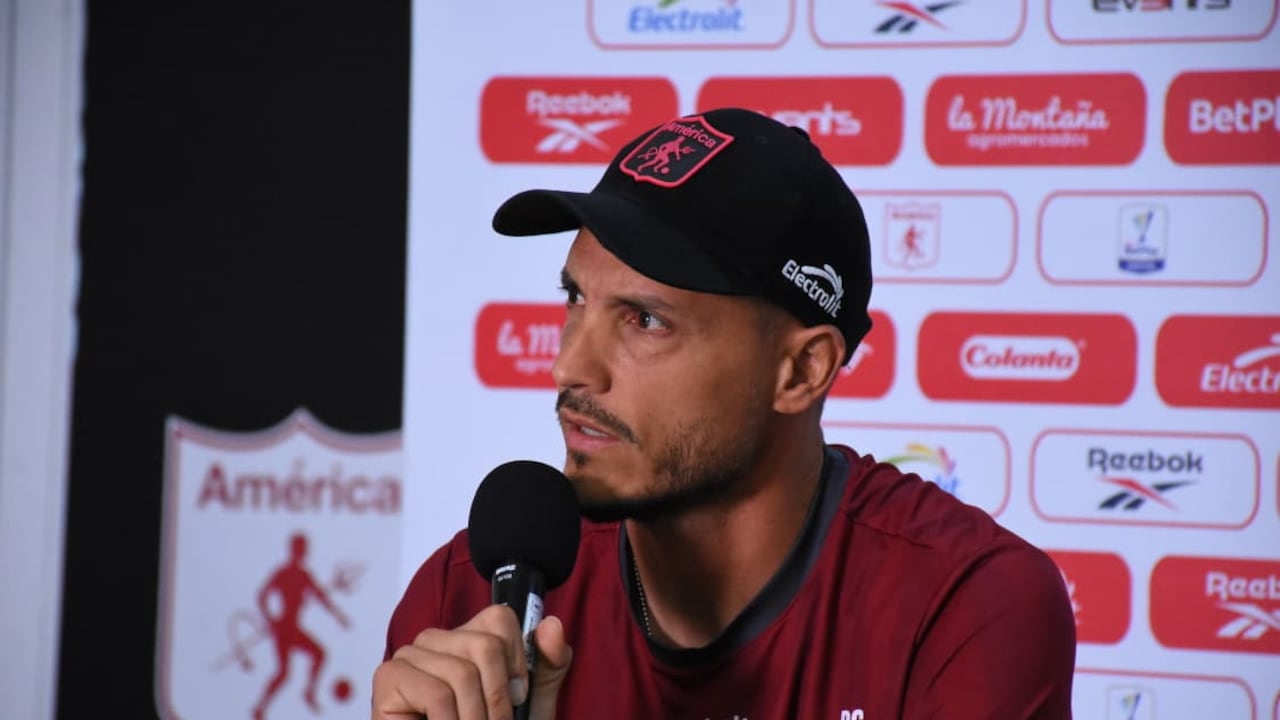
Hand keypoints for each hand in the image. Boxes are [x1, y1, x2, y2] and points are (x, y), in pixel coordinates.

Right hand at [371, 605, 572, 719]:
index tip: (517, 698)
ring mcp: (411, 655)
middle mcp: (437, 639)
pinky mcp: (389, 676)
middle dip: (499, 699)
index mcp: (469, 638)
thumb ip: (548, 666)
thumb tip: (551, 624)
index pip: (500, 618)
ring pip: (463, 672)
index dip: (517, 661)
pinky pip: (437, 694)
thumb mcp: (530, 704)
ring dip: (476, 718)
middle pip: (486, 645)